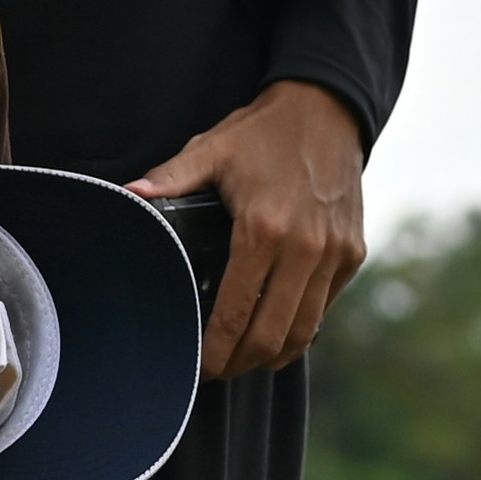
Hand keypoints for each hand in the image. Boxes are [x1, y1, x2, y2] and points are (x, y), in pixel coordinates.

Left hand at [136, 80, 368, 377]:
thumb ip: (169, 178)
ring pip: (305, 330)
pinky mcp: (353, 253)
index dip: (216, 350)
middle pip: (271, 335)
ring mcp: (334, 253)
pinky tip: (277, 328)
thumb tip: (127, 195)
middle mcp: (305, 248)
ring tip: (246, 359)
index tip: (200, 367)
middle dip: (241, 363)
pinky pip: (325, 306)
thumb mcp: (212, 149)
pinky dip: (302, 325)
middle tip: (218, 371)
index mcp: (264, 229)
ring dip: (274, 354)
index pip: (235, 312)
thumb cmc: (263, 131)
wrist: (328, 108)